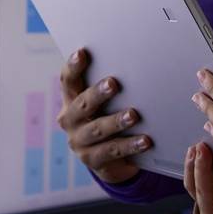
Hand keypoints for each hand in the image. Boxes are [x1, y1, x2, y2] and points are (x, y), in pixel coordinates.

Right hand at [56, 47, 151, 183]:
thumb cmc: (108, 118)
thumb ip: (108, 88)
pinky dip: (129, 145)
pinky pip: (112, 151)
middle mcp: (70, 121)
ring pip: (97, 130)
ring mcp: (79, 143)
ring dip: (115, 121)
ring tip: (133, 114)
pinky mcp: (93, 160)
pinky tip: (145, 140)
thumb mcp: (104, 104)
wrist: (110, 159)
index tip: (82, 53)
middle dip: (97, 94)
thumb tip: (130, 65)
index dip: (72, 67)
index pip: (67, 82)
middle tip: (113, 83)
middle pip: (81, 105)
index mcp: (70, 101)